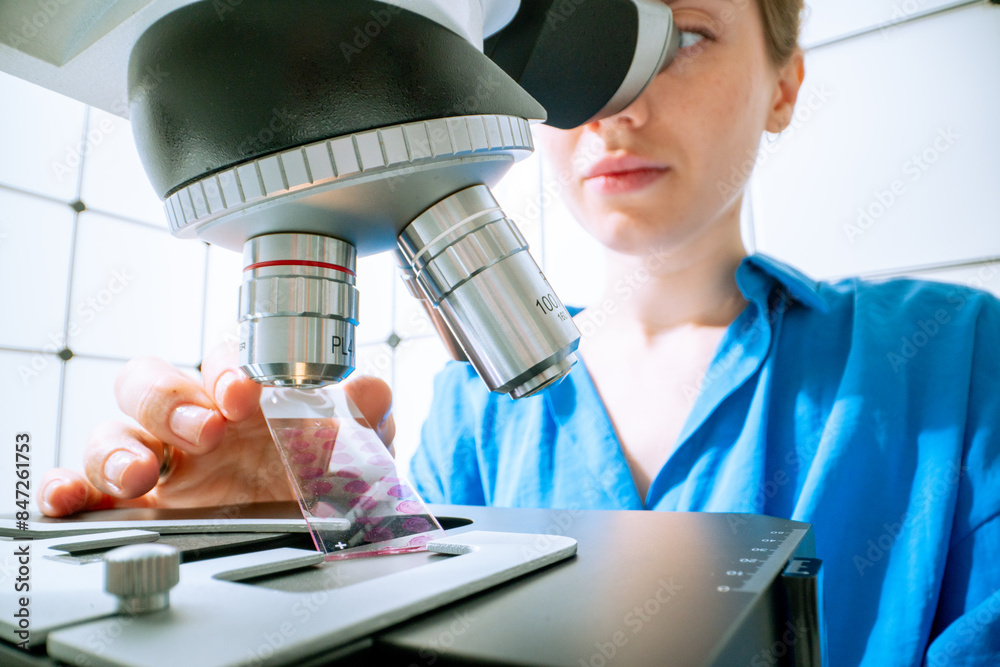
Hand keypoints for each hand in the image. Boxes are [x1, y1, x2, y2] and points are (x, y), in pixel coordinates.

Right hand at [37, 342, 394, 516]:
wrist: (306, 534)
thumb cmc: (316, 481)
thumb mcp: (350, 452)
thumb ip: (363, 417)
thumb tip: (369, 391)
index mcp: (240, 399)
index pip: (217, 360)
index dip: (225, 367)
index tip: (245, 391)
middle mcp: (192, 424)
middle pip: (149, 383)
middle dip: (170, 401)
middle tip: (205, 432)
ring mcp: (156, 465)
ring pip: (110, 432)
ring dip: (117, 448)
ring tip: (140, 474)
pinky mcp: (131, 508)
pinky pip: (81, 487)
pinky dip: (67, 488)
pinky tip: (70, 499)